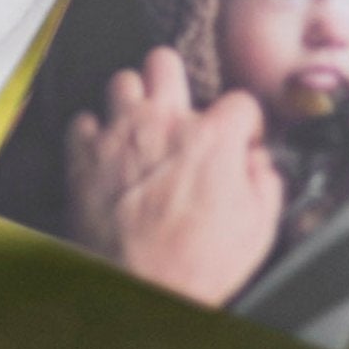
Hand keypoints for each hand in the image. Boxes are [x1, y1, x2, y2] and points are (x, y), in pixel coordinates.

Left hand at [66, 47, 282, 306]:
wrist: (141, 287)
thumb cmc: (198, 264)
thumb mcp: (257, 229)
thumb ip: (264, 182)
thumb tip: (258, 162)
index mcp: (211, 138)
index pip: (241, 100)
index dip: (246, 121)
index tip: (242, 137)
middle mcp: (162, 122)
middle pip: (164, 61)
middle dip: (174, 79)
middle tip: (179, 106)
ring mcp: (119, 131)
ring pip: (121, 80)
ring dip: (131, 101)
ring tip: (140, 127)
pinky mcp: (83, 150)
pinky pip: (83, 119)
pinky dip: (93, 132)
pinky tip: (105, 150)